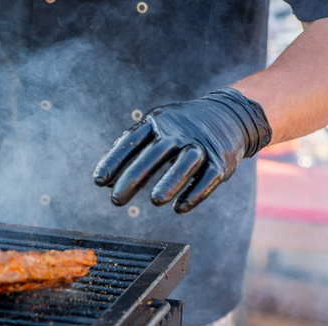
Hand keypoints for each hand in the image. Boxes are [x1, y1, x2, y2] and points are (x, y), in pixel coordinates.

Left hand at [93, 88, 271, 212]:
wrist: (229, 115)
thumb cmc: (180, 128)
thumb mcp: (156, 126)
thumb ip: (132, 146)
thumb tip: (105, 177)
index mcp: (158, 122)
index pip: (132, 140)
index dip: (114, 160)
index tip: (98, 181)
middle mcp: (179, 132)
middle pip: (155, 154)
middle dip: (134, 177)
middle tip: (115, 200)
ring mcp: (201, 145)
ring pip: (186, 163)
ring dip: (170, 182)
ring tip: (154, 201)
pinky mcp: (222, 160)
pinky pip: (209, 177)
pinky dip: (195, 192)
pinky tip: (180, 208)